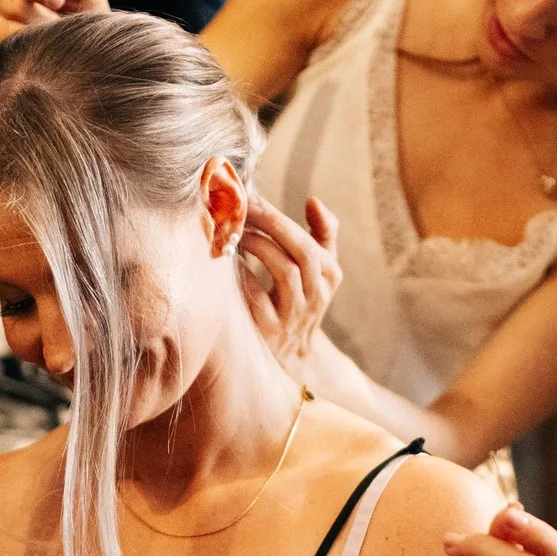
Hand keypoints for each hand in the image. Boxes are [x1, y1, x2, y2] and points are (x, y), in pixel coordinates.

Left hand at [239, 195, 341, 376]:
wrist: (286, 358)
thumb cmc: (297, 300)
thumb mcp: (317, 271)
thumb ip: (322, 235)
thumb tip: (314, 201)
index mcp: (330, 276)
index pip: (316, 240)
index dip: (284, 218)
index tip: (256, 197)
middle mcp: (318, 296)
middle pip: (304, 253)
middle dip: (272, 224)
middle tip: (242, 206)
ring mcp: (295, 316)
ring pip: (287, 272)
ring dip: (259, 246)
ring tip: (235, 231)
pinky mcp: (269, 332)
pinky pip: (258, 297)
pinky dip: (243, 274)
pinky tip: (226, 259)